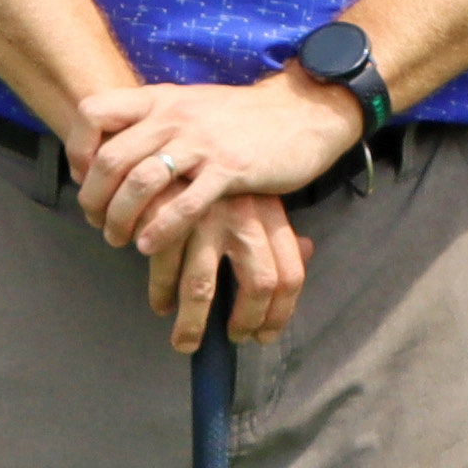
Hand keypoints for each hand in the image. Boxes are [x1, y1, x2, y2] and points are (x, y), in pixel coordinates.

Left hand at [72, 69, 363, 279]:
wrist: (301, 111)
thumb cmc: (241, 117)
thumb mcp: (189, 105)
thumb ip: (154, 122)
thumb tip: (114, 152)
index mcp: (159, 99)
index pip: (94, 112)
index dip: (78, 147)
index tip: (82, 176)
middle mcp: (174, 116)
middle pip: (111, 159)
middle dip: (94, 198)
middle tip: (96, 222)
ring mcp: (202, 142)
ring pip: (141, 183)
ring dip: (121, 218)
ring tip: (119, 239)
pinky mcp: (230, 170)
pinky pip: (184, 204)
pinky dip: (160, 228)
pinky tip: (149, 244)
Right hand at [150, 186, 308, 353]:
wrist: (178, 126)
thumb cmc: (218, 170)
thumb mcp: (256, 190)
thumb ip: (279, 225)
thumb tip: (306, 253)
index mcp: (271, 213)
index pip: (290, 274)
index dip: (279, 314)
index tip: (262, 335)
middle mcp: (245, 216)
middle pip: (259, 285)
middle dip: (245, 322)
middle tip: (232, 339)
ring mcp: (206, 216)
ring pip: (203, 288)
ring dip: (193, 324)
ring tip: (185, 342)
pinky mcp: (168, 215)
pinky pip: (165, 269)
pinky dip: (161, 294)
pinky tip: (161, 304)